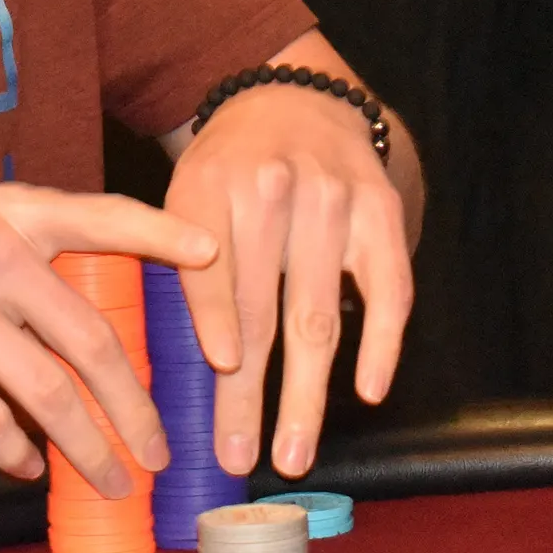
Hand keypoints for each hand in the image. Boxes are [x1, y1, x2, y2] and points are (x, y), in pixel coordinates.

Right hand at [0, 184, 218, 495]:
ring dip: (90, 449)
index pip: (102, 216)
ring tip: (113, 480)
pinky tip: (26, 467)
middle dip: (135, 407)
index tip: (216, 257)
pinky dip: (14, 453)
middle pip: (92, 342)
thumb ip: (20, 246)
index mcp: (7, 211)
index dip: (162, 238)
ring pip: (49, 394)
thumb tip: (86, 316)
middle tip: (159, 448)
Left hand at [163, 33, 415, 478]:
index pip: (209, 268)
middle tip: (240, 454)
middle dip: (249, 390)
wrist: (289, 99)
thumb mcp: (185, 191)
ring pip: (319, 314)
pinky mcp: (381, 213)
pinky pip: (388, 292)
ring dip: (307, 393)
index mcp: (209, 186)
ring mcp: (333, 202)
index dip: (215, 321)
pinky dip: (381, 346)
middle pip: (261, 308)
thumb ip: (175, 258)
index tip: (219, 373)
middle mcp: (273, 191)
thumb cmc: (226, 167)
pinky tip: (368, 391)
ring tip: (294, 451)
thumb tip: (165, 361)